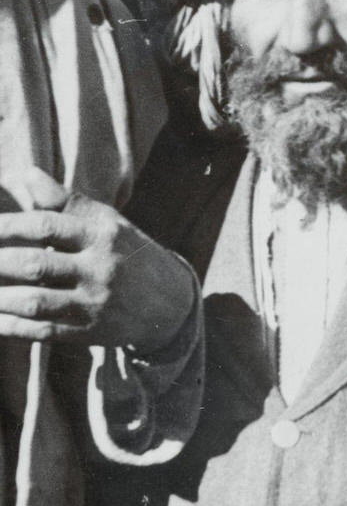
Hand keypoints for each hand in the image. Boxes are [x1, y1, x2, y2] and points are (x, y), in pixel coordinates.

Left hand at [0, 167, 195, 354]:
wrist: (171, 302)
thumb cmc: (128, 254)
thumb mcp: (107, 223)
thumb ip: (66, 201)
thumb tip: (28, 174)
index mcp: (103, 235)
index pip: (46, 225)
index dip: (6, 226)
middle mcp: (101, 268)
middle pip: (35, 265)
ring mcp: (95, 302)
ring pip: (34, 301)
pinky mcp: (90, 332)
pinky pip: (41, 330)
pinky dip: (10, 326)